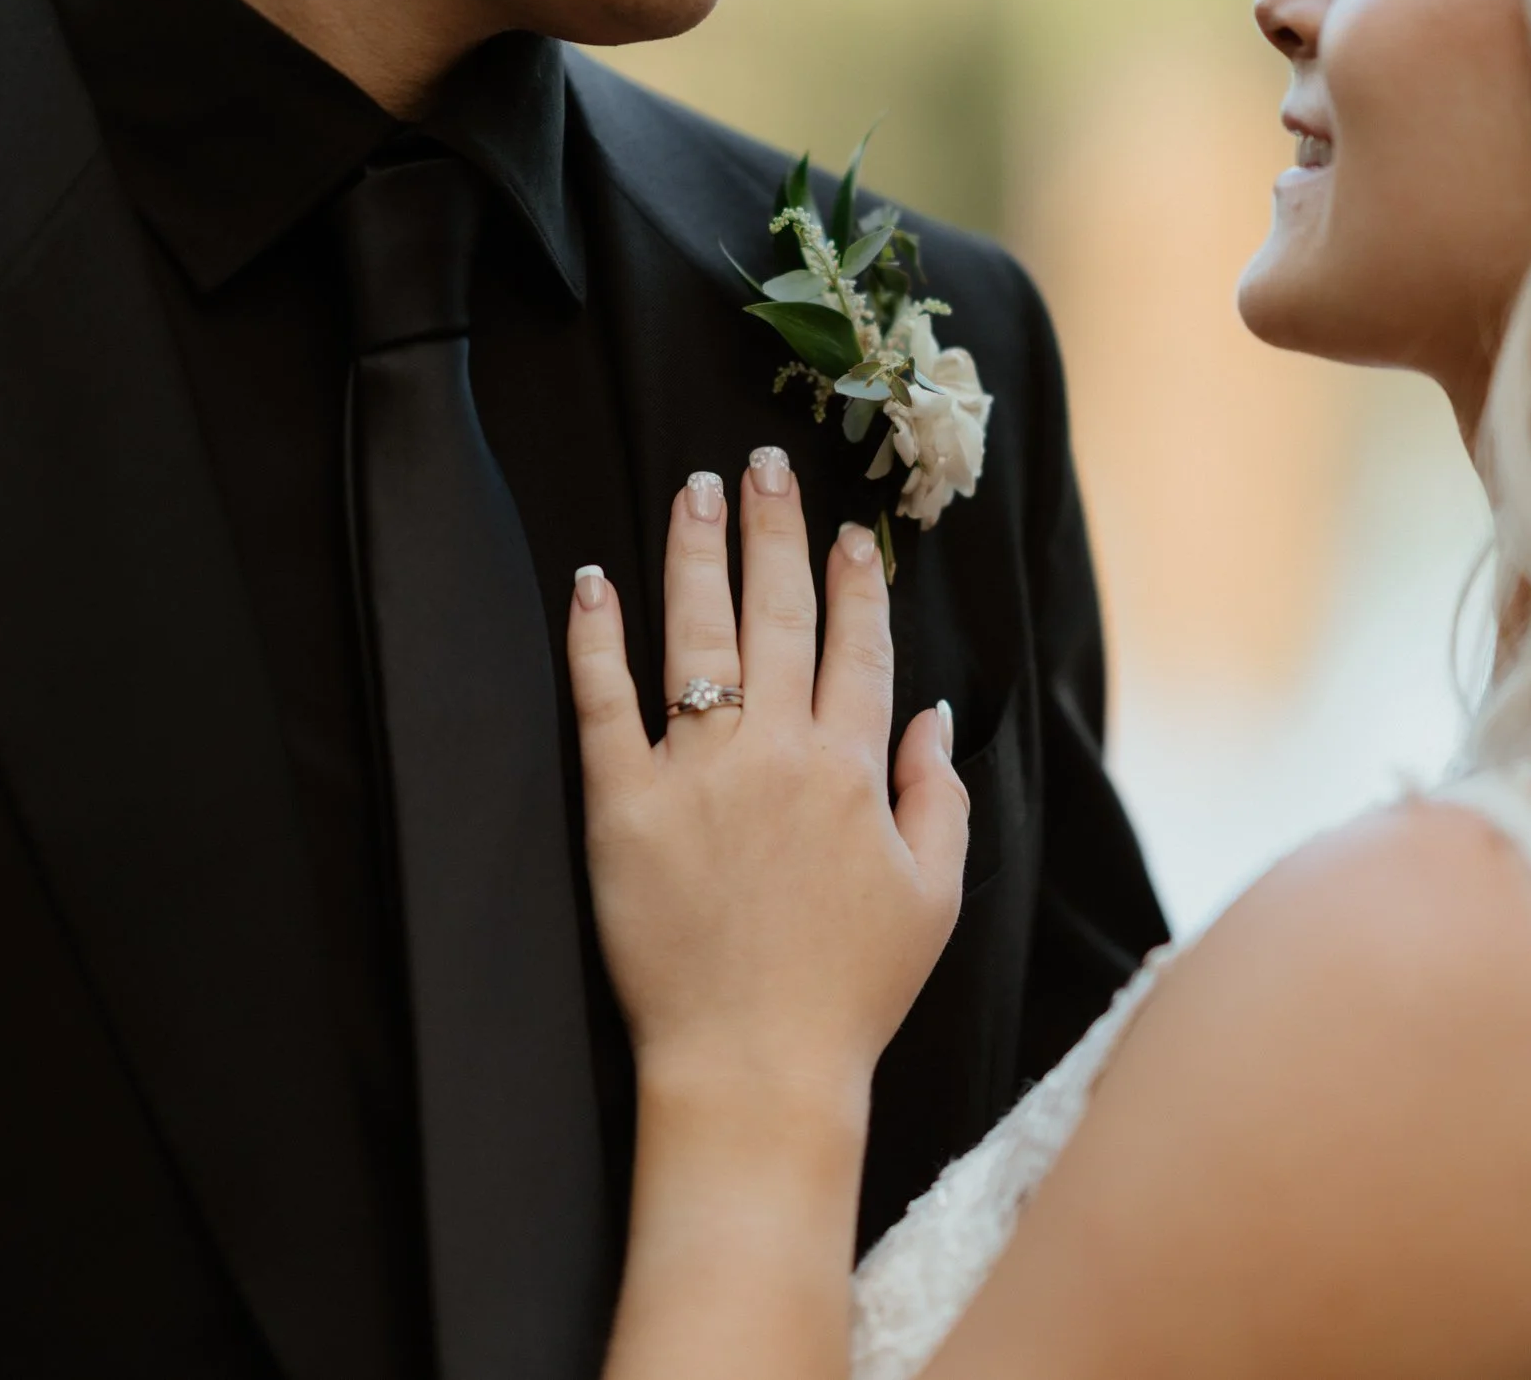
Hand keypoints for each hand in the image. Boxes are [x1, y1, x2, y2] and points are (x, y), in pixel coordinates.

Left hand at [566, 449, 969, 1104]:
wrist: (755, 1069)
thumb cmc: (849, 992)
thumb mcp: (934, 899)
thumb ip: (939, 797)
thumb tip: (935, 715)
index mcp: (853, 771)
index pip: (857, 648)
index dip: (854, 581)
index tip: (846, 530)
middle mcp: (777, 753)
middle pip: (778, 615)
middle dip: (774, 529)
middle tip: (764, 462)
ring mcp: (696, 775)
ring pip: (697, 635)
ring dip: (696, 552)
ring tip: (693, 488)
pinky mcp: (622, 808)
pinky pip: (604, 704)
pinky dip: (597, 638)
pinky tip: (591, 581)